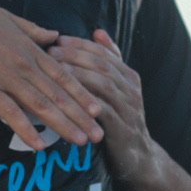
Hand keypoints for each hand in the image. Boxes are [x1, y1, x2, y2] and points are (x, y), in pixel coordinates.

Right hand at [0, 1, 103, 148]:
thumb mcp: (7, 18)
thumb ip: (32, 30)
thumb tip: (55, 35)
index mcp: (29, 49)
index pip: (63, 76)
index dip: (82, 95)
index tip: (98, 110)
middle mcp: (23, 65)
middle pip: (58, 95)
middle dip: (81, 116)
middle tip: (99, 135)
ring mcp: (5, 77)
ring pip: (41, 106)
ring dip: (63, 126)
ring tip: (80, 142)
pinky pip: (10, 113)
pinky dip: (26, 129)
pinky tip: (39, 144)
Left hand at [47, 29, 156, 179]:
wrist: (138, 158)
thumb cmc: (120, 121)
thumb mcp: (117, 90)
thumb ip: (110, 62)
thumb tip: (97, 32)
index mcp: (129, 77)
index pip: (104, 53)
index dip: (80, 45)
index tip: (58, 39)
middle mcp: (132, 89)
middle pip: (102, 65)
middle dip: (75, 56)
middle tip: (51, 51)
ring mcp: (129, 109)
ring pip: (103, 84)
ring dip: (78, 75)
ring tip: (55, 70)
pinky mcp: (122, 129)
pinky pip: (102, 111)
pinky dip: (84, 102)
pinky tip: (65, 98)